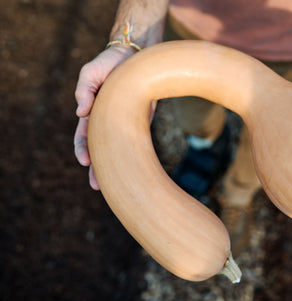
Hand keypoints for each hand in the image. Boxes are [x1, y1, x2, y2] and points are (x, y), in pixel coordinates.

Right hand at [74, 45, 150, 189]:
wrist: (135, 53)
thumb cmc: (109, 63)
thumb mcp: (90, 73)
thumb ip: (83, 91)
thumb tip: (80, 113)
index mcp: (92, 113)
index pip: (84, 136)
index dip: (82, 149)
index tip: (84, 162)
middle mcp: (107, 121)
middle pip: (100, 149)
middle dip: (97, 169)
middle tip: (97, 186)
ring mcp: (125, 122)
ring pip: (118, 150)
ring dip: (114, 167)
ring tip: (115, 185)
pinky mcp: (142, 120)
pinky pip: (136, 140)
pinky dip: (133, 155)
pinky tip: (134, 169)